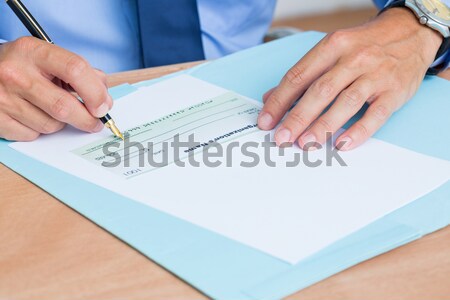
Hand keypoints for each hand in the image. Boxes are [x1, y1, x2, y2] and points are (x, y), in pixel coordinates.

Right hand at [0, 37, 112, 140]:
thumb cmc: (22, 66)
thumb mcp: (47, 58)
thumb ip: (79, 73)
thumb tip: (104, 100)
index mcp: (33, 51)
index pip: (75, 69)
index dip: (95, 92)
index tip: (103, 106)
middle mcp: (15, 73)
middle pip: (64, 106)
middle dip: (86, 119)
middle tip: (94, 122)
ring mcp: (2, 97)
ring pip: (51, 125)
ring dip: (61, 123)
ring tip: (53, 110)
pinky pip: (32, 135)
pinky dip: (39, 130)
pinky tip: (33, 116)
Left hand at [258, 8, 442, 150]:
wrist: (410, 33)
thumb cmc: (364, 45)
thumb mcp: (332, 49)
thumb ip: (302, 74)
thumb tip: (270, 98)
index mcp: (332, 46)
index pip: (299, 76)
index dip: (279, 100)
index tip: (266, 121)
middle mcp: (353, 59)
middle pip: (320, 91)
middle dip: (297, 117)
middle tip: (282, 138)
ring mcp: (376, 75)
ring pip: (345, 102)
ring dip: (323, 125)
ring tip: (306, 143)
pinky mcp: (395, 92)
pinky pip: (376, 115)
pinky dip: (358, 131)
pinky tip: (341, 144)